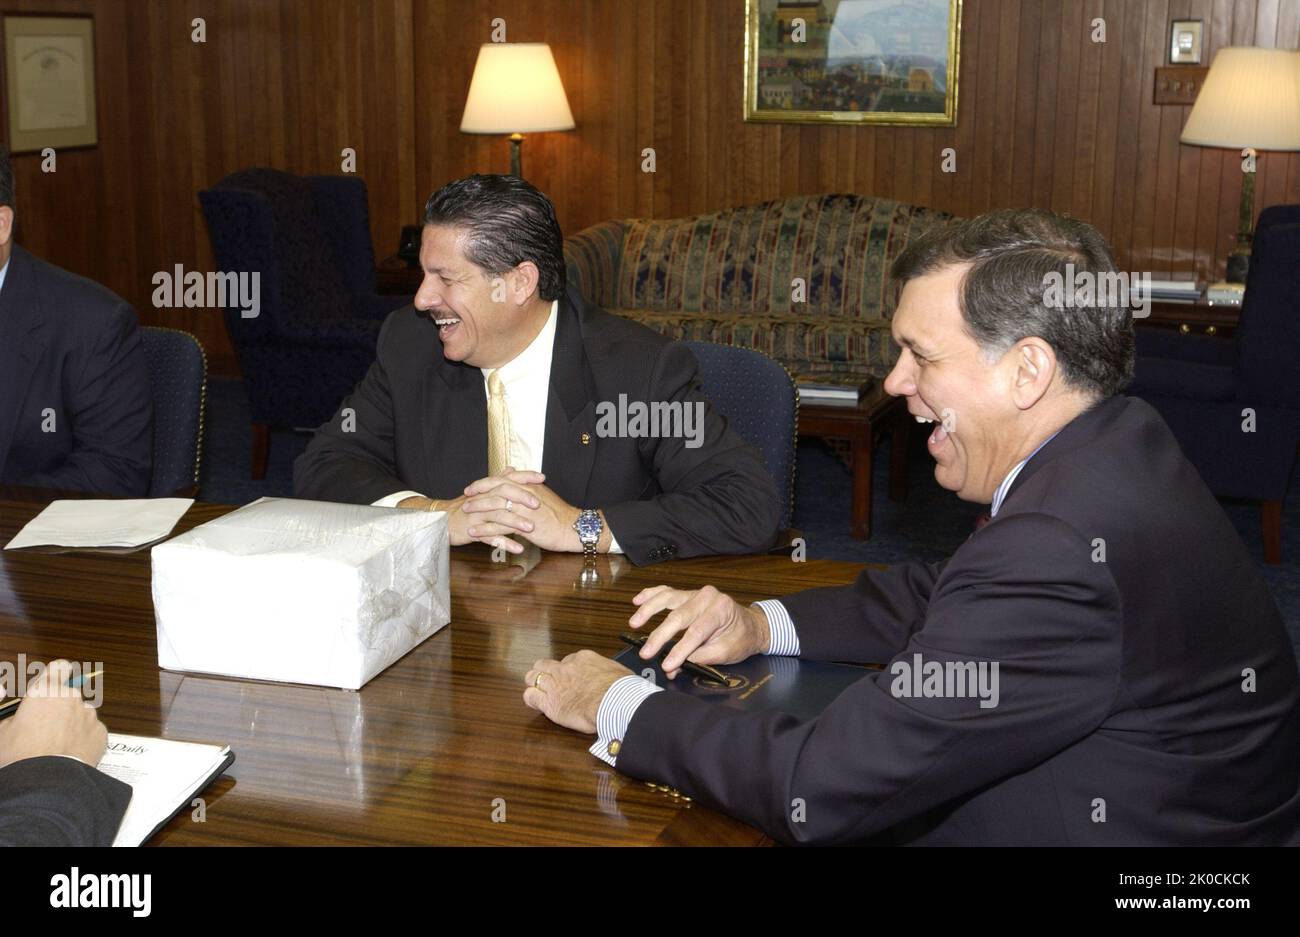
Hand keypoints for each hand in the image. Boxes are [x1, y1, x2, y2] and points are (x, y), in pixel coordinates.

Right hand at [0, 660, 108, 768]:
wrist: (44, 782)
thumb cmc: (18, 755)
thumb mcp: (2, 733)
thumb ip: (15, 718)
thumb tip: (22, 718)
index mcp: (44, 691)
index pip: (58, 668)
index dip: (57, 673)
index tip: (55, 680)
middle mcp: (71, 698)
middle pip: (68, 696)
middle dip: (59, 709)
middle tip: (45, 730)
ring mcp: (89, 715)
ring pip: (81, 714)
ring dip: (72, 724)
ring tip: (57, 747)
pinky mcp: (101, 733)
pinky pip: (91, 732)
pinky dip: (83, 740)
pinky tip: (70, 754)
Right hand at [397, 470, 543, 553]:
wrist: (440, 522)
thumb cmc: (464, 508)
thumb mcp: (481, 493)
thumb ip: (498, 481)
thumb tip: (512, 469)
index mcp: (487, 490)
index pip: (508, 479)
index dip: (525, 477)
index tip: (542, 477)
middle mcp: (483, 500)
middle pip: (503, 495)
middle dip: (521, 499)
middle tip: (538, 504)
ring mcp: (477, 516)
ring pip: (498, 516)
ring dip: (515, 523)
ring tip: (531, 529)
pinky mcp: (473, 531)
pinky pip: (490, 538)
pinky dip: (505, 543)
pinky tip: (518, 549)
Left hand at [462, 469, 582, 552]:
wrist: (574, 528)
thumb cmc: (560, 515)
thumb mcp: (542, 495)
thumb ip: (527, 487)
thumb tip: (515, 477)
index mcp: (529, 486)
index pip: (502, 479)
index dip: (486, 482)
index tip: (473, 486)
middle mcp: (525, 494)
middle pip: (496, 489)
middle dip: (478, 493)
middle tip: (465, 497)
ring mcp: (524, 509)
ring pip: (496, 506)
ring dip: (479, 509)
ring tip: (466, 513)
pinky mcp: (525, 525)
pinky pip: (500, 526)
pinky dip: (485, 529)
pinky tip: (474, 533)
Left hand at [522, 651, 633, 733]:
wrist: (615, 702)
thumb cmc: (621, 689)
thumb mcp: (618, 671)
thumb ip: (607, 671)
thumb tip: (612, 676)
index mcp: (582, 659)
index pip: (567, 660)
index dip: (567, 670)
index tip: (571, 678)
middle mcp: (565, 669)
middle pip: (545, 665)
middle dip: (545, 672)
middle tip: (549, 681)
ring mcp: (555, 685)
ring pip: (532, 677)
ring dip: (534, 683)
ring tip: (538, 690)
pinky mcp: (549, 703)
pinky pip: (530, 696)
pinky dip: (531, 698)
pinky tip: (536, 702)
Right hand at [628, 585, 770, 678]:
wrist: (751, 625)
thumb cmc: (741, 638)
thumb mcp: (727, 652)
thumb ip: (701, 658)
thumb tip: (675, 667)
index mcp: (721, 609)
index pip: (696, 632)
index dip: (680, 650)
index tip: (667, 665)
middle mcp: (707, 596)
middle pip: (679, 616)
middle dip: (660, 636)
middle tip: (646, 652)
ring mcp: (695, 593)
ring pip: (668, 599)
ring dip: (649, 610)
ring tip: (635, 623)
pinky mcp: (687, 595)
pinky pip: (666, 592)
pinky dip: (651, 595)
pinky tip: (638, 600)